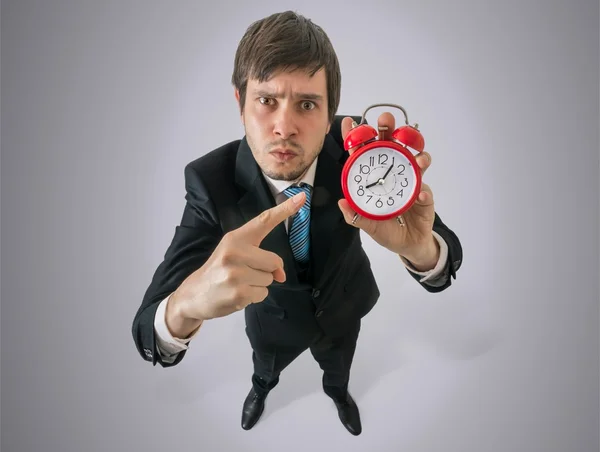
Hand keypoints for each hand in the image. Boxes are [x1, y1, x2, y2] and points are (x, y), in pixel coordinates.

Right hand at [168, 191, 305, 327]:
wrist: (194, 294)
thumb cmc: (219, 271)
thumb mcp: (234, 254)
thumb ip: (261, 258)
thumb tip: (281, 276)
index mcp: (235, 237)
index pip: (264, 220)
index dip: (285, 210)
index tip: (302, 198)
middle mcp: (234, 252)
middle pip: (275, 261)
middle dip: (267, 271)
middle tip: (245, 273)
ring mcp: (235, 273)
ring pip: (269, 279)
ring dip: (259, 284)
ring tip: (239, 283)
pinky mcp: (238, 293)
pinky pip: (263, 294)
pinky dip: (254, 296)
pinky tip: (237, 294)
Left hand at [338, 112, 437, 267]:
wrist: (408, 243)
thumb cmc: (386, 229)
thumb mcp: (368, 224)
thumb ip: (355, 216)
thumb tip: (342, 204)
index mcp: (373, 177)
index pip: (364, 153)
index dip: (357, 137)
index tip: (350, 122)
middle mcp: (392, 173)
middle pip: (390, 146)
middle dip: (389, 130)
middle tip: (386, 120)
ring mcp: (409, 181)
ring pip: (414, 159)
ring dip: (416, 154)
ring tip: (417, 158)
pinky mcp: (424, 194)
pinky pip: (425, 189)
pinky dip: (423, 192)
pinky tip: (420, 195)